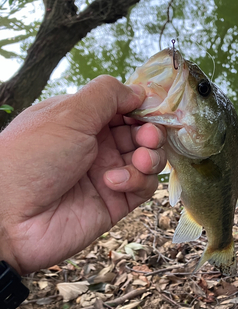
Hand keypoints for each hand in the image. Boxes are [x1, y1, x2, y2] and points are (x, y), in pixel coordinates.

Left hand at [0, 76, 165, 274]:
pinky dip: (137, 181)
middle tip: (148, 137)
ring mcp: (107, 175)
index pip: (123, 109)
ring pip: (148, 160)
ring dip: (150, 157)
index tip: (152, 109)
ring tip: (140, 160)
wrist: (9, 217)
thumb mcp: (68, 113)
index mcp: (82, 121)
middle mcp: (96, 146)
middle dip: (151, 132)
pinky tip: (113, 183)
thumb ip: (107, 95)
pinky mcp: (115, 202)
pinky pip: (142, 187)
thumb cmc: (33, 156)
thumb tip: (139, 91)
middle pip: (140, 134)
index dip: (141, 108)